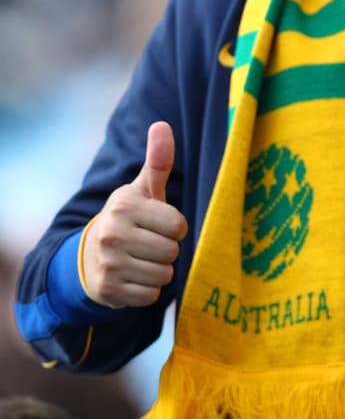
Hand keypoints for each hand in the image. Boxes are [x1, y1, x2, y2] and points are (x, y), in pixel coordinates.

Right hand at [82, 121, 188, 307]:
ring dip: (159, 270)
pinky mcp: (108, 290)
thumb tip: (162, 125)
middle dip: (167, 249)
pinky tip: (134, 276)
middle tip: (149, 243)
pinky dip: (148, 289)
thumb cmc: (130, 217)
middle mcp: (112, 233)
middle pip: (172, 251)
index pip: (178, 224)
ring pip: (163, 274)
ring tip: (142, 259)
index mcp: (124, 206)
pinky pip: (151, 295)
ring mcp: (108, 263)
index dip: (174, 226)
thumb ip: (158, 160)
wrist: (91, 255)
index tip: (159, 223)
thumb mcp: (144, 189)